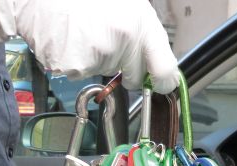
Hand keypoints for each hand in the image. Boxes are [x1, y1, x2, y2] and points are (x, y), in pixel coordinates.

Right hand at [0, 0, 178, 92]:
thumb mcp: (128, 7)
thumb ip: (145, 37)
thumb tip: (161, 69)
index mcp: (141, 23)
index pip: (165, 69)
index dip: (164, 83)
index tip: (162, 86)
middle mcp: (124, 40)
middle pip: (135, 77)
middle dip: (127, 70)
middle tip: (109, 43)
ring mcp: (100, 54)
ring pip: (107, 73)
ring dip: (98, 60)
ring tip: (84, 32)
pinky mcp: (76, 66)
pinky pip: (83, 74)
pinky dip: (76, 63)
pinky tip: (70, 39)